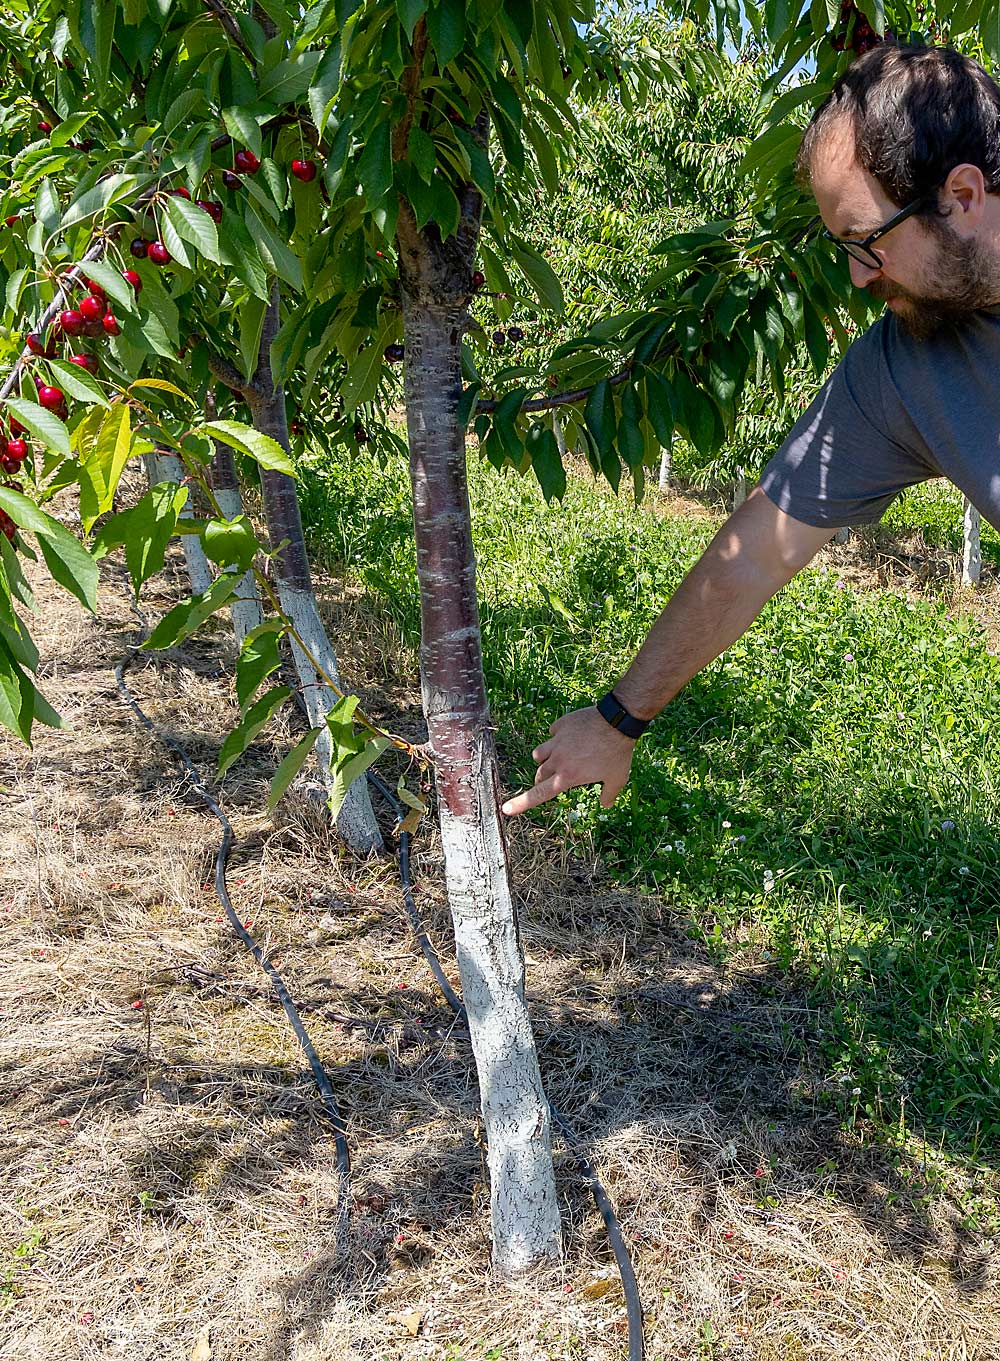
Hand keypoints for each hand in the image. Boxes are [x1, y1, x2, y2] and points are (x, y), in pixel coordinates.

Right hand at [501, 706, 636, 815]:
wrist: (617, 721)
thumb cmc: (618, 753)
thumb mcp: (617, 779)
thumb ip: (609, 794)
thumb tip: (606, 805)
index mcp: (567, 776)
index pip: (539, 794)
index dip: (521, 803)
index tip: (506, 809)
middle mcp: (557, 760)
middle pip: (539, 774)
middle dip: (543, 779)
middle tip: (554, 779)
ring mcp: (557, 741)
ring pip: (539, 754)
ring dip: (544, 759)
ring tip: (557, 758)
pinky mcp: (560, 725)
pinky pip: (552, 733)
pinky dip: (557, 737)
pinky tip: (569, 736)